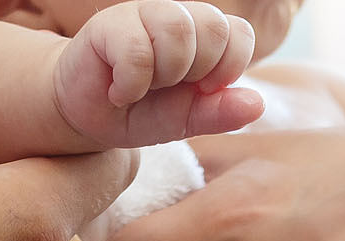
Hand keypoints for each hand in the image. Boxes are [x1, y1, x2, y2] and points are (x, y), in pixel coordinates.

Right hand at [52, 3, 261, 148]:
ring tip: (145, 88)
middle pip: (214, 26)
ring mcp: (140, 16)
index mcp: (201, 37)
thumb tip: (257, 104)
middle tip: (170, 87)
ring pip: (178, 29)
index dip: (229, 66)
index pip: (239, 32)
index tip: (203, 90)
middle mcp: (173, 18)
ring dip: (166, 73)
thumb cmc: (140, 111)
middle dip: (199, 71)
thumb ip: (220, 113)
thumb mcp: (186, 121)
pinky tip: (120, 92)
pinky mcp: (108, 25)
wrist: (88, 116)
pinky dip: (132, 83)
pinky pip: (136, 49)